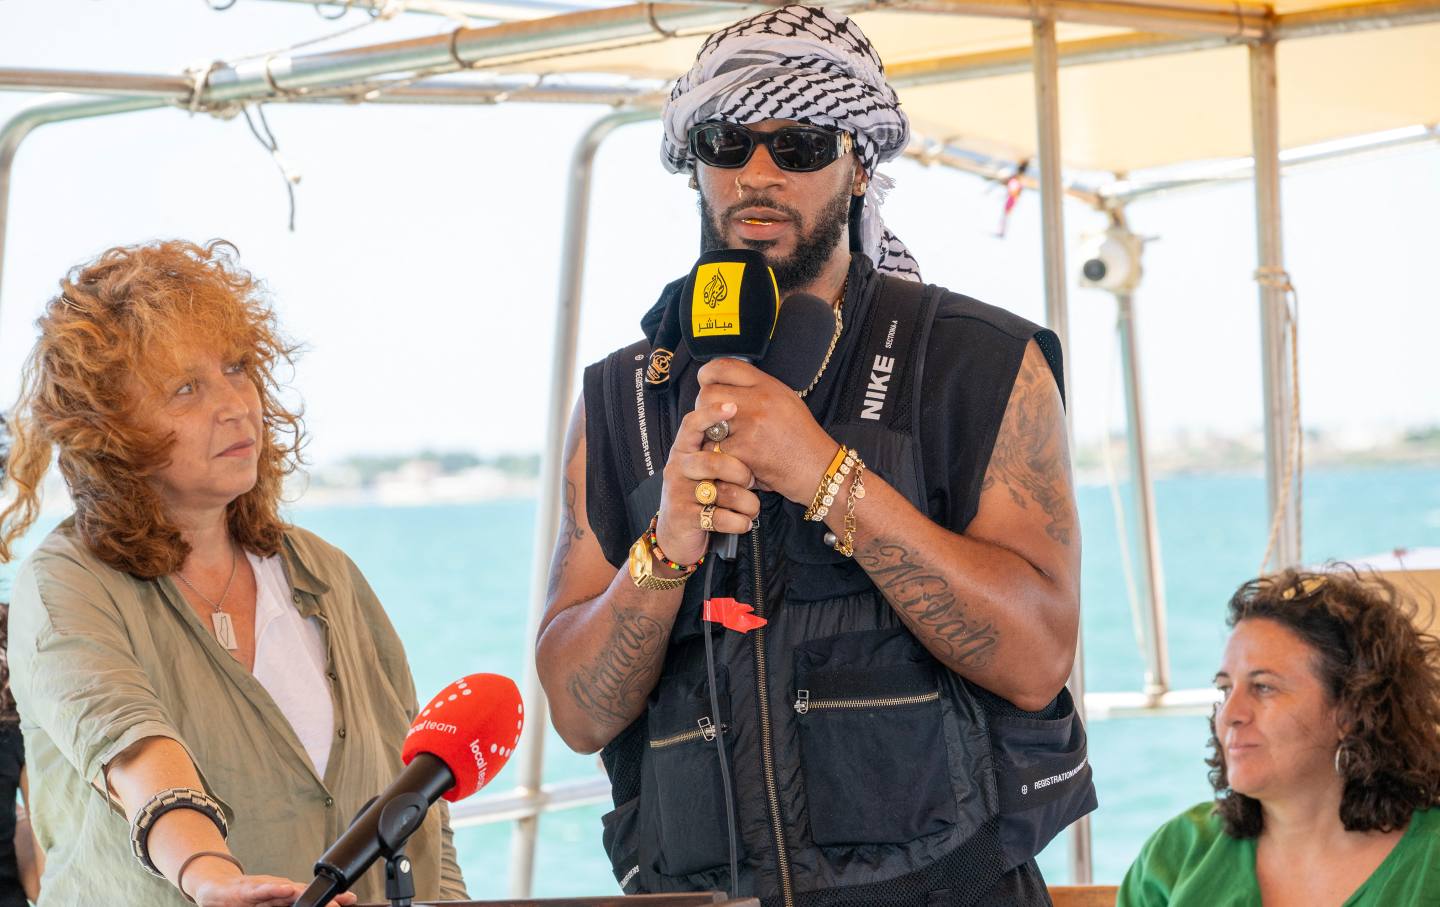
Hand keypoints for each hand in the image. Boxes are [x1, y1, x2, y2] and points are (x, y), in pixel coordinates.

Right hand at [184, 857, 357, 906]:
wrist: (215, 888)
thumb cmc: (244, 899)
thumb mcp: (270, 903)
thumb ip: (291, 904)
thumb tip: (313, 905)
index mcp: (285, 897)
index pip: (311, 897)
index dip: (332, 899)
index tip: (351, 899)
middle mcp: (278, 890)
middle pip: (305, 894)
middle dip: (325, 898)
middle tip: (344, 901)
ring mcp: (263, 888)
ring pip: (287, 890)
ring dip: (305, 893)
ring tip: (322, 898)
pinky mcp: (245, 891)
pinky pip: (260, 891)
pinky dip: (273, 890)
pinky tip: (285, 890)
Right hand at [656, 399, 761, 565]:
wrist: (676, 535)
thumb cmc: (700, 495)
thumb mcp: (704, 469)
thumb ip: (719, 451)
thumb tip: (750, 429)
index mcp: (684, 450)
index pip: (691, 424)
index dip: (711, 414)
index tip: (733, 406)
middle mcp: (678, 468)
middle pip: (714, 461)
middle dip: (741, 473)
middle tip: (751, 481)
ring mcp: (679, 492)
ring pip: (724, 492)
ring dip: (748, 503)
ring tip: (752, 508)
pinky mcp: (685, 517)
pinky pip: (721, 517)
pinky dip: (740, 522)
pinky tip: (743, 522)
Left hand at [695, 359, 837, 504]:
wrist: (818, 468)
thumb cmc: (802, 437)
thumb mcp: (786, 399)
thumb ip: (758, 388)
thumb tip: (727, 383)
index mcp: (768, 386)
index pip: (724, 367)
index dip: (707, 374)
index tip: (705, 383)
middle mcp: (758, 402)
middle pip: (707, 394)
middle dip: (704, 408)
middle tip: (714, 421)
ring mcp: (750, 427)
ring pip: (707, 424)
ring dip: (708, 434)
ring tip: (724, 441)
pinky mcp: (743, 452)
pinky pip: (714, 450)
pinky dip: (719, 457)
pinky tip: (733, 459)